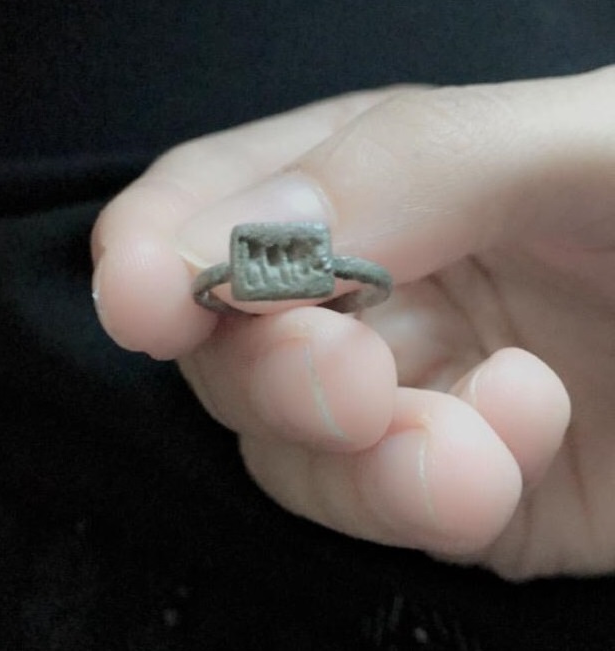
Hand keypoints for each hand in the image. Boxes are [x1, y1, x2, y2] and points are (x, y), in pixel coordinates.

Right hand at [91, 66, 614, 579]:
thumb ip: (403, 165)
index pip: (202, 207)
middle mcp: (360, 288)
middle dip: (271, 372)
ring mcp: (397, 395)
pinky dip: (429, 494)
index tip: (144, 295)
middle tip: (348, 384)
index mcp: (366, 178)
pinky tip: (519, 446)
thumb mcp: (572, 143)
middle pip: (228, 347)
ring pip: (292, 448)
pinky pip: (381, 506)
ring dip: (364, 460)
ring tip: (470, 452)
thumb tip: (241, 238)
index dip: (155, 250)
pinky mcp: (443, 483)